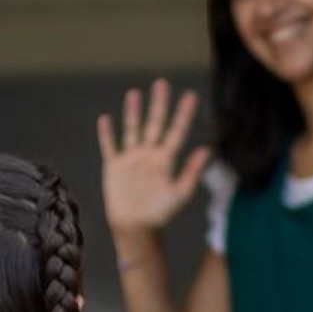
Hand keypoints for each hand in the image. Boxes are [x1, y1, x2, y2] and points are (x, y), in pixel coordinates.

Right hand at [97, 79, 209, 236]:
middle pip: (154, 124)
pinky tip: (106, 118)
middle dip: (158, 104)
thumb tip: (206, 149)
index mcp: (166, 160)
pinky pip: (110, 146)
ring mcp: (131, 159)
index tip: (190, 95)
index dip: (183, 114)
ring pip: (132, 130)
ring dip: (133, 112)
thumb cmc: (160, 214)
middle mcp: (149, 155)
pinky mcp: (114, 167)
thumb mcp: (180, 193)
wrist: (136, 229)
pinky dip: (107, 134)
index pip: (176, 131)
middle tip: (161, 83)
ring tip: (134, 93)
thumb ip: (191, 171)